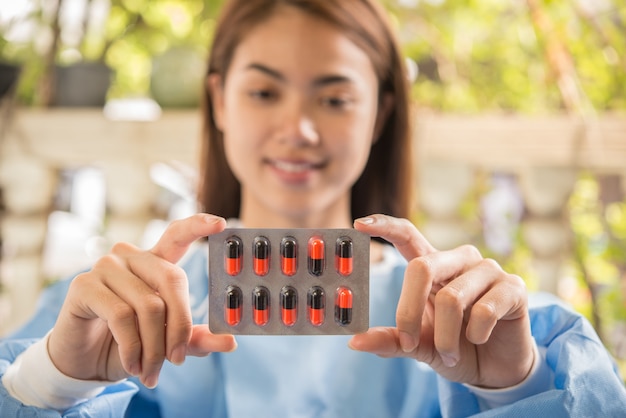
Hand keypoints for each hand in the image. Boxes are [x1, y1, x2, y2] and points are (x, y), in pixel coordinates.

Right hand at [48, 214, 236, 387]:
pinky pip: (122, 316)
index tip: (221, 224)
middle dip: (180, 327)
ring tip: (151, 372)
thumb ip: (194, 338)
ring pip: (149, 305)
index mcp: (155, 262)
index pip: (177, 235)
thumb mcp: (166, 342)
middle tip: (177, 360)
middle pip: (172, 279)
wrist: (83, 363)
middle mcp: (131, 256)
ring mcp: (106, 266)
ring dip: (154, 348)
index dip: (198, 226)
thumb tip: (231, 342)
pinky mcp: (84, 285)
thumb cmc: (128, 344)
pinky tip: (131, 364)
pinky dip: (132, 347)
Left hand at [350, 214, 533, 388]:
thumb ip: (391, 340)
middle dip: (409, 312)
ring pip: (451, 298)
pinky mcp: (514, 287)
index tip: (358, 224)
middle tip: (408, 342)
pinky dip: (474, 335)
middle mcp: (460, 260)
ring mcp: (488, 270)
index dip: (385, 225)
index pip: (407, 234)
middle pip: (422, 267)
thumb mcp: (417, 345)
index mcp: (432, 266)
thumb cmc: (454, 348)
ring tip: (450, 353)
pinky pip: (484, 310)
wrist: (496, 370)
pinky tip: (479, 340)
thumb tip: (355, 342)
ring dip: (445, 337)